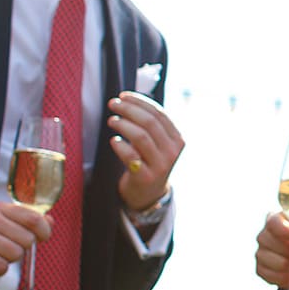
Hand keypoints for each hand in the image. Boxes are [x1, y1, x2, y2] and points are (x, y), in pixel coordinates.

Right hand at [0, 202, 50, 280]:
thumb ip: (22, 220)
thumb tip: (50, 221)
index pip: (34, 218)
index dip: (45, 231)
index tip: (42, 238)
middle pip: (27, 239)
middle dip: (21, 249)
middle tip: (5, 249)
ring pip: (15, 254)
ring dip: (8, 261)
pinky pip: (0, 267)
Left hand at [108, 92, 184, 211]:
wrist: (147, 193)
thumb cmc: (148, 161)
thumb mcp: (156, 143)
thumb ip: (150, 125)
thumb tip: (128, 99)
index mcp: (177, 139)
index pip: (159, 114)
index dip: (140, 102)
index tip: (123, 96)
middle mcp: (172, 152)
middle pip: (150, 123)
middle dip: (129, 110)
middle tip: (113, 104)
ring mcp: (160, 165)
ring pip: (141, 137)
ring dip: (123, 125)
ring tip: (111, 120)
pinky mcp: (146, 177)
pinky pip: (131, 157)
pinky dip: (120, 146)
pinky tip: (113, 141)